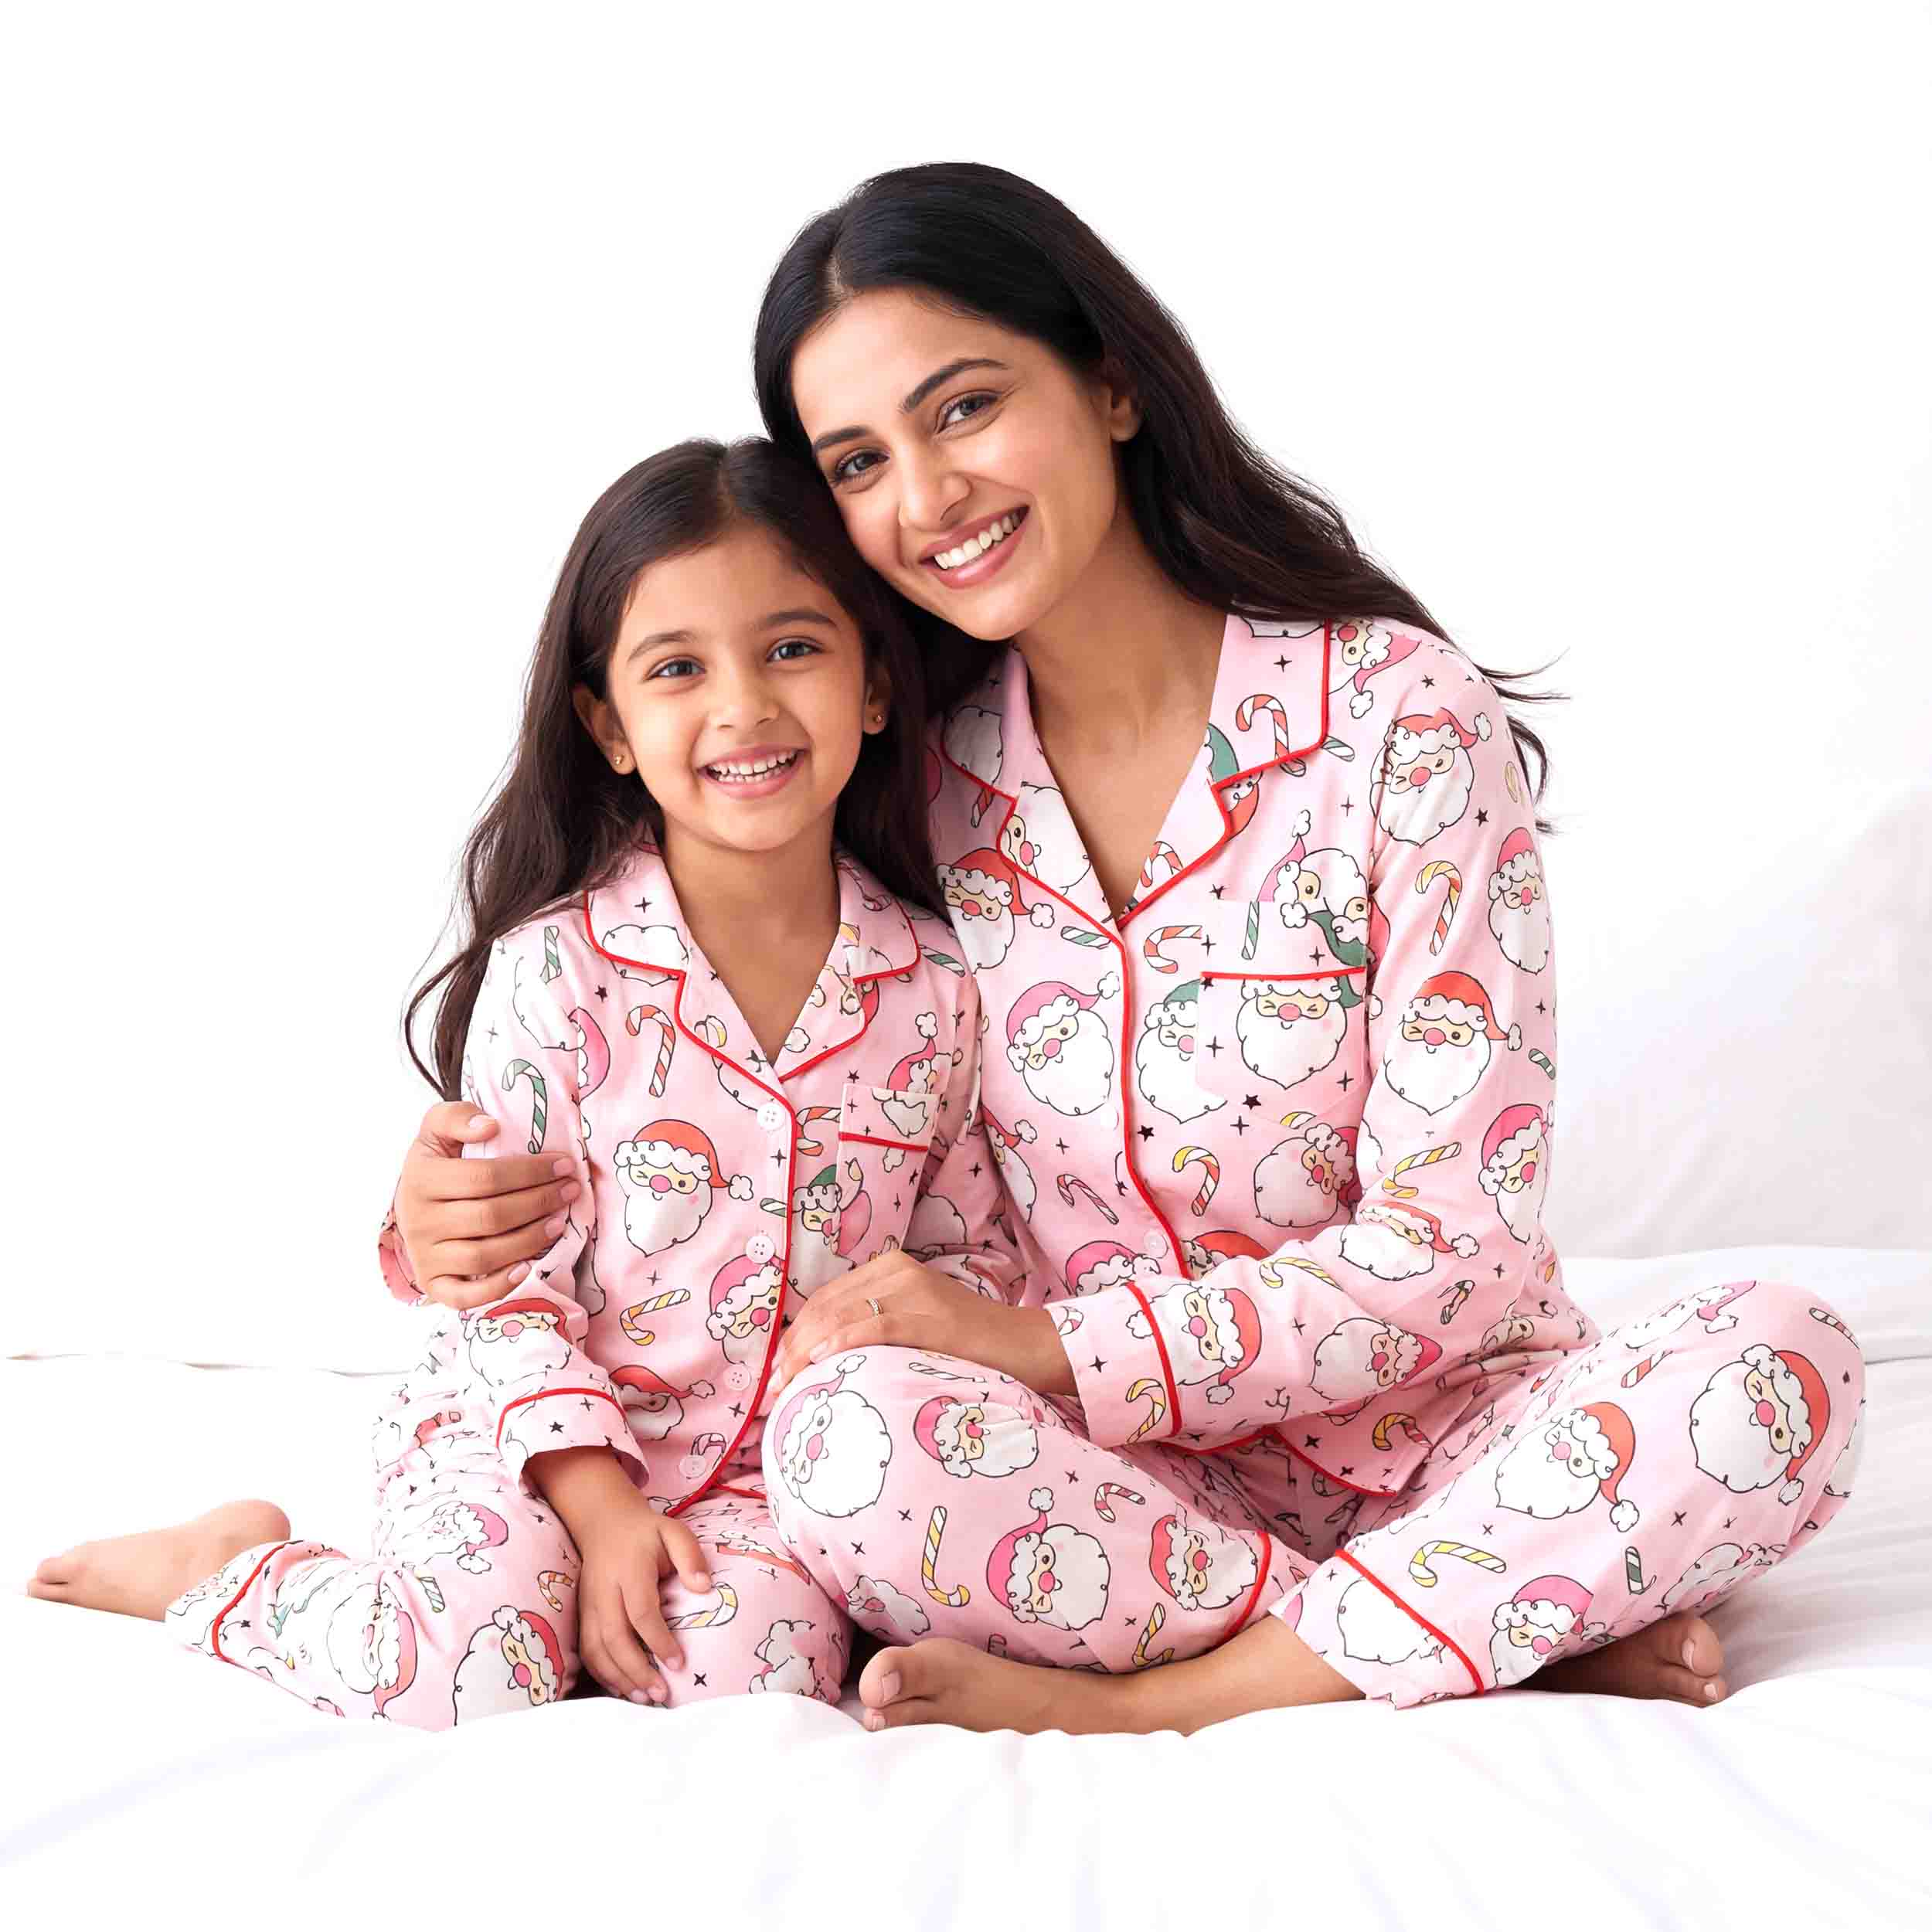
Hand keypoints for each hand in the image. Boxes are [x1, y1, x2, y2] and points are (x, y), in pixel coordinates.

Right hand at [396, 1101, 582, 1309]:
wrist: (411, 1202)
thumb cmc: (438, 1162)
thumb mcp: (438, 1129)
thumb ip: (457, 1116)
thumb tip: (490, 1126)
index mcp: (421, 1178)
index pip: (484, 1177)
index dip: (530, 1172)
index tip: (564, 1165)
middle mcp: (419, 1221)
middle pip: (490, 1217)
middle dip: (539, 1203)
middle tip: (570, 1191)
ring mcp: (425, 1257)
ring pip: (483, 1256)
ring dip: (529, 1240)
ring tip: (559, 1223)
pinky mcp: (433, 1284)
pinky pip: (464, 1296)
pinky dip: (497, 1287)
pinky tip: (527, 1269)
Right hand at [572, 1489, 714, 1705]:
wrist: (604, 1522)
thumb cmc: (646, 1533)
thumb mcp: (674, 1531)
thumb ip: (690, 1556)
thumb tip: (704, 1588)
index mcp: (629, 1569)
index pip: (641, 1611)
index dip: (658, 1641)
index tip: (679, 1663)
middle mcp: (603, 1590)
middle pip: (614, 1637)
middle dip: (636, 1670)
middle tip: (661, 1694)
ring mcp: (588, 1604)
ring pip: (595, 1649)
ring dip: (617, 1678)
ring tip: (643, 1698)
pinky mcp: (581, 1614)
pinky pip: (586, 1651)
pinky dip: (602, 1673)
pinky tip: (623, 1687)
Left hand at [767, 1250, 1016, 1396]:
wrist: (1023, 1344)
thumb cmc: (967, 1342)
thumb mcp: (913, 1320)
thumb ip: (873, 1324)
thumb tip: (820, 1357)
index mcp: (890, 1268)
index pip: (825, 1299)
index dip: (794, 1334)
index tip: (775, 1372)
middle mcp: (898, 1272)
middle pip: (826, 1308)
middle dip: (791, 1348)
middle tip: (772, 1389)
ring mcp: (916, 1292)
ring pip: (843, 1317)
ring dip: (806, 1352)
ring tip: (786, 1386)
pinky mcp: (932, 1318)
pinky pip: (878, 1327)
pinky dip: (845, 1342)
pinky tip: (821, 1360)